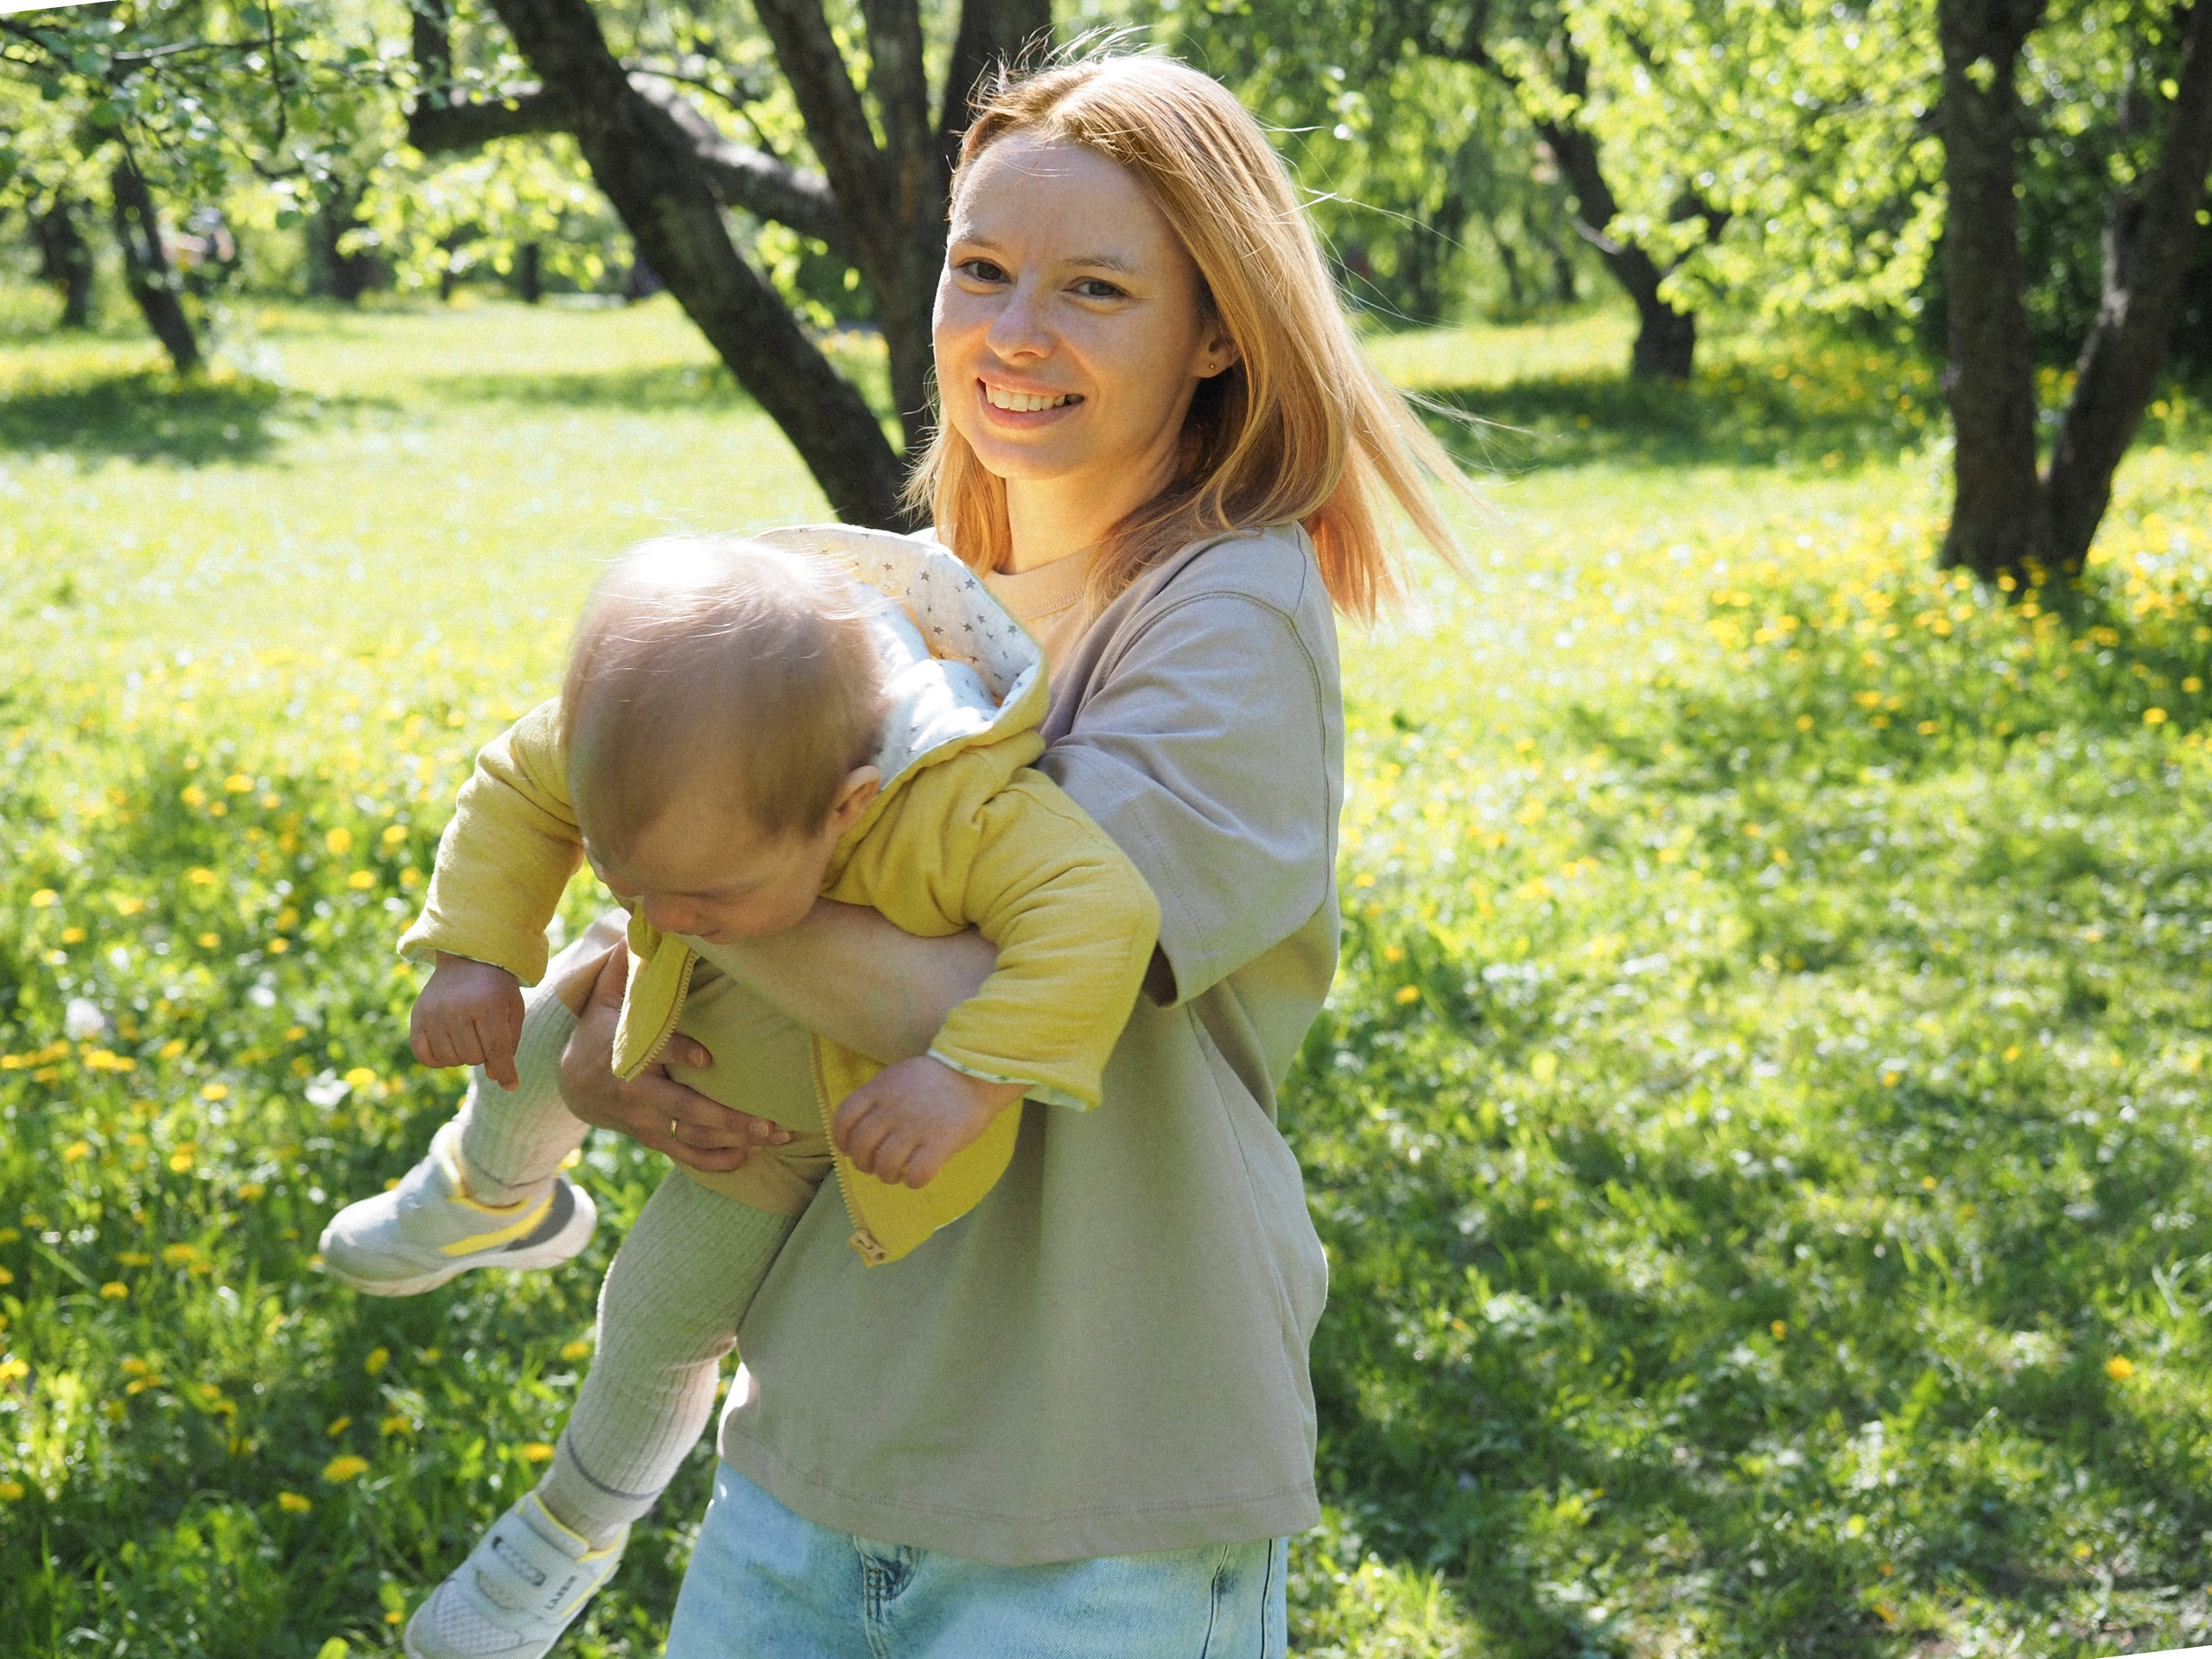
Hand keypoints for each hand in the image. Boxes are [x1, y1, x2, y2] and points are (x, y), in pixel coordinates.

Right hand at [411, 953, 525, 1088]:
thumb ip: (509, 1044)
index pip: (496, 1050)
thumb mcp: (513, 1009)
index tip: (511, 1086)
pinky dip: (438, 1059)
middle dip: (485, 1053)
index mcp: (487, 1006)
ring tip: (469, 1035)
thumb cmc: (497, 989)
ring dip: (463, 1055)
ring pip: (451, 1060)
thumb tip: (494, 1077)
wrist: (467, 959)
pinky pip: (424, 1056)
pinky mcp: (417, 1017)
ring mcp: (434, 1014)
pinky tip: (449, 1045)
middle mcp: (457, 1009)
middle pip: (474, 1058)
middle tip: (485, 1033)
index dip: (505, 1072)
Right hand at [556, 940, 792, 1173]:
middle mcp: (637, 1092)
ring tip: (773, 1138)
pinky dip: (715, 1160)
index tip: (706, 1056)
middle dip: (727, 1118)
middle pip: (684, 1108)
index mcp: (628, 1052)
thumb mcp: (608, 995)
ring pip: (691, 1136)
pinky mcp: (652, 1137)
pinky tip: (747, 1158)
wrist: (573, 1081)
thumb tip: (641, 919)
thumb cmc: (602, 1029)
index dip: (680, 1053)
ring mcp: (646, 1120)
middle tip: (767, 1123)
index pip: (655, 1051)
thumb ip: (627, 964)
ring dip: (734, 1141)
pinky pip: (685, 1154)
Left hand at [832, 1057, 1025, 1188]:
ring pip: (885, 1165)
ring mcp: (916, 1127)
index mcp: (880, 1089)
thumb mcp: (899, 1076)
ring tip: (895, 1175)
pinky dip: (913, 1182)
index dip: (841, 1140)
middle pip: (861, 1146)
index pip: (844, 1118)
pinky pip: (918, 1174)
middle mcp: (893, 1109)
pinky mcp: (941, 1143)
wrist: (977, 1074)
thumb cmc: (937, 1078)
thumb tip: (860, 1128)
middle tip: (873, 1167)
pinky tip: (917, 1178)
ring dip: (886, 1176)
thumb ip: (879, 1097)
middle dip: (863, 1163)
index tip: (848, 1149)